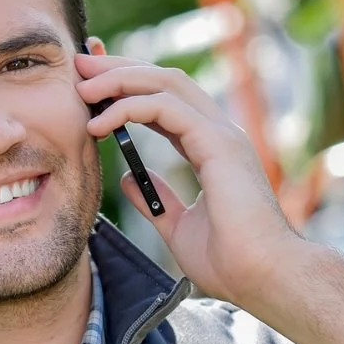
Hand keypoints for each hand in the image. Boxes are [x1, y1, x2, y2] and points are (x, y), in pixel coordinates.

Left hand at [76, 42, 303, 307]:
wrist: (263, 279)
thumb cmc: (231, 262)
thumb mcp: (178, 226)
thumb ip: (156, 200)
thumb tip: (128, 179)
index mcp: (212, 148)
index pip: (165, 101)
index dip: (128, 86)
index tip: (90, 84)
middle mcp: (219, 133)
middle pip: (164, 79)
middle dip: (119, 68)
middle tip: (80, 64)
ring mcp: (222, 135)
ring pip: (166, 82)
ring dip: (120, 78)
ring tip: (83, 87)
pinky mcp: (219, 144)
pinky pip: (166, 108)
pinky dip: (129, 107)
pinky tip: (100, 122)